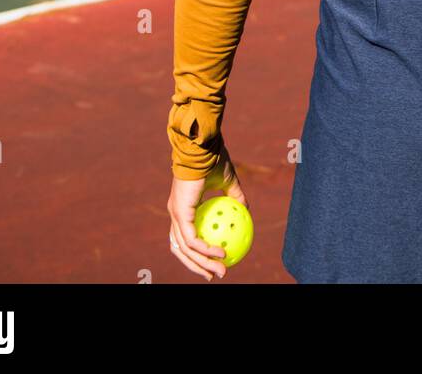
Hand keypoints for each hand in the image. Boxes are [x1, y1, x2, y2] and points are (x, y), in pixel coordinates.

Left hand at [167, 150, 248, 281]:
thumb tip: (246, 211)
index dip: (196, 253)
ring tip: (221, 271)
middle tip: (215, 275)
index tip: (215, 262)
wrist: (203, 145)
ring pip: (186, 249)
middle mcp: (176, 212)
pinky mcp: (180, 212)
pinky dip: (206, 250)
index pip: (186, 237)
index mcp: (183, 206)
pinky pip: (193, 239)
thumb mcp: (228, 180)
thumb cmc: (213, 158)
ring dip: (203, 264)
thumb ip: (235, 196)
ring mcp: (176, 213)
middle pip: (182, 249)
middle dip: (198, 266)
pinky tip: (222, 253)